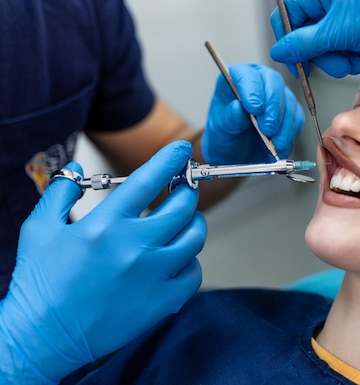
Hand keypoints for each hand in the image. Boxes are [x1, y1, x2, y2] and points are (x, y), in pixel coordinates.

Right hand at [0, 141, 206, 382]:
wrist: (44, 336)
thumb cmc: (41, 283)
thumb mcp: (39, 229)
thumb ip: (61, 192)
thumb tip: (78, 169)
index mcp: (106, 225)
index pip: (150, 180)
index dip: (171, 159)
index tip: (183, 149)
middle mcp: (135, 247)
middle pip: (182, 206)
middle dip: (186, 191)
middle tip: (182, 189)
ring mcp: (153, 276)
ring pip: (195, 237)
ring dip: (192, 223)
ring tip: (181, 222)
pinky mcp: (162, 302)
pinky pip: (194, 272)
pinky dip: (190, 261)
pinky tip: (176, 259)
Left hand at [202, 63, 304, 164]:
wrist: (238, 155)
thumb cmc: (226, 137)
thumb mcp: (221, 130)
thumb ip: (229, 119)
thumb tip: (237, 107)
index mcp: (237, 79)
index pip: (247, 75)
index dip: (252, 89)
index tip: (254, 108)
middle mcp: (260, 82)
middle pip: (273, 82)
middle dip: (273, 106)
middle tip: (268, 128)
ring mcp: (278, 96)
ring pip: (288, 101)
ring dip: (283, 124)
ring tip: (274, 143)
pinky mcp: (291, 112)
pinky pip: (297, 118)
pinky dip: (290, 133)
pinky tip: (280, 145)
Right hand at [269, 0, 359, 77]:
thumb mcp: (339, 32)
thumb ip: (304, 44)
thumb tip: (279, 51)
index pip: (286, 17)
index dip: (290, 44)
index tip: (299, 64)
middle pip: (304, 34)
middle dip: (321, 55)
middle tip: (338, 63)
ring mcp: (340, 9)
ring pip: (321, 44)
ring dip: (336, 59)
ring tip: (354, 60)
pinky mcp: (353, 22)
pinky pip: (338, 45)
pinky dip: (347, 55)